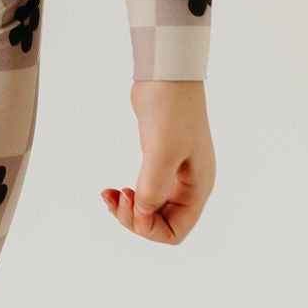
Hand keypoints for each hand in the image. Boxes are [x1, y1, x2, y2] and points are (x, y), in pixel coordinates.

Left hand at [100, 79, 215, 244]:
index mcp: (197, 188)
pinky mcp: (159, 161)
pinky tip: (112, 190)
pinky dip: (128, 196)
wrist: (166, 76)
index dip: (150, 228)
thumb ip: (154, 188)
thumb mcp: (162, 151)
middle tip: (117, 198)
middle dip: (135, 219)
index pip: (176, 231)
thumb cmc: (171, 111)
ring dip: (128, 210)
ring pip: (150, 209)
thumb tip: (143, 215)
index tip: (134, 204)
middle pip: (161, 223)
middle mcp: (188, 186)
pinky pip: (144, 192)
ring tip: (109, 196)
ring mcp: (174, 174)